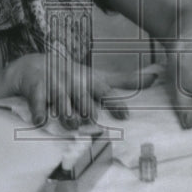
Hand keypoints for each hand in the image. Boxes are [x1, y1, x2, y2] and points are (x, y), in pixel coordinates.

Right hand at [4, 53, 156, 129]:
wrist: (36, 66)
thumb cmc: (74, 76)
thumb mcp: (98, 77)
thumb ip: (125, 80)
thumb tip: (155, 77)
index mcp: (90, 81)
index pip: (105, 91)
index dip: (115, 103)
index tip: (125, 116)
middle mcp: (74, 82)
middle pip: (83, 99)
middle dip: (87, 110)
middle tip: (91, 120)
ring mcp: (55, 85)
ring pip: (62, 104)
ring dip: (66, 116)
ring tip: (71, 125)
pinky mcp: (36, 89)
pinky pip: (37, 102)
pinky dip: (39, 112)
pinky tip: (41, 121)